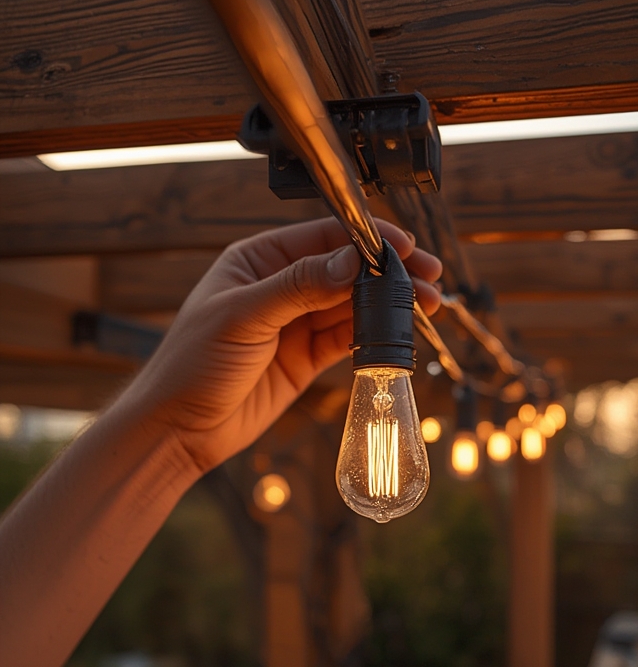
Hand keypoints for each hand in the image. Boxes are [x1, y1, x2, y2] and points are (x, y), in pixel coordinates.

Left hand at [126, 217, 441, 473]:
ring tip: (427, 305)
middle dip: (389, 272)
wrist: (178, 429)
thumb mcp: (244, 316)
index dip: (367, 239)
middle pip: (346, 270)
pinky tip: (399, 331)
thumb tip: (352, 261)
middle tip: (429, 276)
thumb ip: (299, 287)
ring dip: (389, 304)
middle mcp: (280, 286)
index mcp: (258, 260)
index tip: (404, 247)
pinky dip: (375, 335)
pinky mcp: (305, 359)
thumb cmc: (192, 364)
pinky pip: (348, 339)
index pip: (323, 237)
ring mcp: (295, 323)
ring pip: (353, 305)